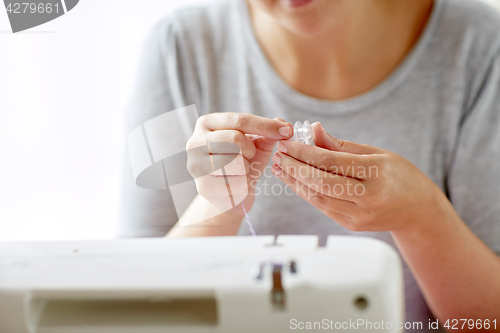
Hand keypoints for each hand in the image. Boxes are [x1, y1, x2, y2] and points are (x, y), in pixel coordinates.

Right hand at [186, 113, 292, 213]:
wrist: (230, 193)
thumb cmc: (242, 163)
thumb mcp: (257, 144)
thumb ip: (269, 132)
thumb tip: (286, 124)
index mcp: (207, 123)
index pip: (240, 120)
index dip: (266, 125)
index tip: (287, 131)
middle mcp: (195, 141)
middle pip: (236, 138)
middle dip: (251, 149)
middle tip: (249, 156)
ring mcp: (196, 164)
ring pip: (234, 161)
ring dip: (246, 168)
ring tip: (241, 170)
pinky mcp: (202, 186)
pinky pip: (233, 182)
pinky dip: (243, 184)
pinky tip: (237, 184)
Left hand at [271, 122, 442, 231]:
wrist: (418, 212)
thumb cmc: (400, 177)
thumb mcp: (376, 153)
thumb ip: (341, 145)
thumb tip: (313, 130)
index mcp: (378, 172)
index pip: (331, 161)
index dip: (305, 152)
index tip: (287, 143)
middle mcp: (369, 196)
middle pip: (321, 181)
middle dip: (294, 167)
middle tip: (278, 155)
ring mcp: (360, 215)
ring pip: (318, 197)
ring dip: (295, 181)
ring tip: (280, 167)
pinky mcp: (352, 225)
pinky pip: (323, 207)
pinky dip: (306, 193)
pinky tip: (294, 181)